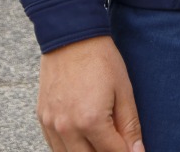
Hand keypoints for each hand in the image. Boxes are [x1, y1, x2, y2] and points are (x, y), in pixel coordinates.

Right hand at [36, 36, 145, 151]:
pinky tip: (84, 141)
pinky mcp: (42, 118)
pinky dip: (69, 148)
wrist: (72, 38)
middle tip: (119, 145)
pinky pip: (54, 145)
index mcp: (91, 121)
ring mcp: (51, 124)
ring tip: (103, 142)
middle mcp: (67, 127)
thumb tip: (137, 151)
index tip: (135, 151)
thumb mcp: (124, 91)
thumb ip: (130, 125)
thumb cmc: (102, 61)